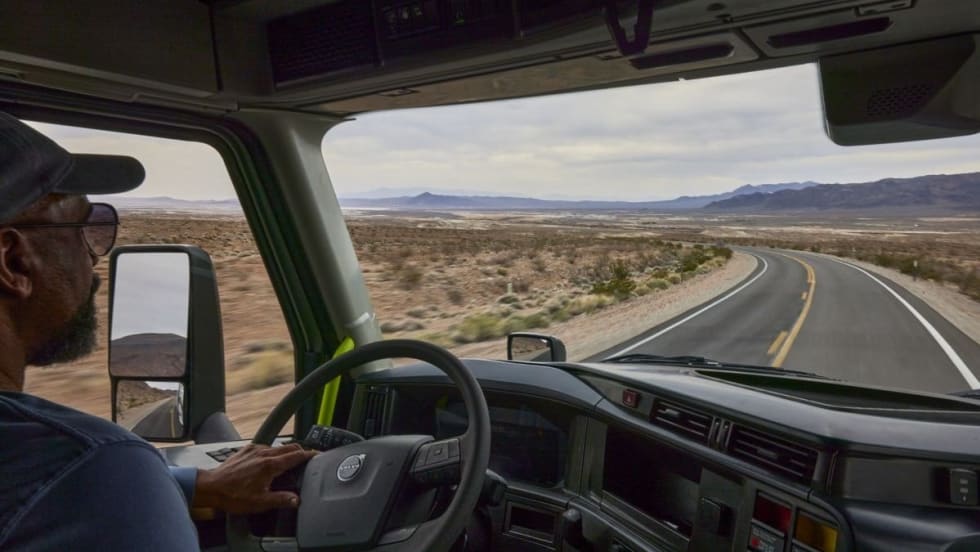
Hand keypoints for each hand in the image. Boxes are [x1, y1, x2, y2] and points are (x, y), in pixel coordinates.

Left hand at [193, 443, 316, 513]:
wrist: (211, 487)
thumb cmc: (232, 495)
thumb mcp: (260, 502)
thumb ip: (281, 499)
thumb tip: (296, 500)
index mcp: (270, 465)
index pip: (297, 455)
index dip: (310, 454)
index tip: (317, 455)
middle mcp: (264, 453)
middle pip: (290, 447)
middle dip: (301, 452)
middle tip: (307, 459)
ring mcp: (254, 449)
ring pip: (278, 446)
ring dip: (286, 452)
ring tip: (289, 462)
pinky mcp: (246, 449)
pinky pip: (265, 447)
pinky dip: (273, 452)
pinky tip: (269, 462)